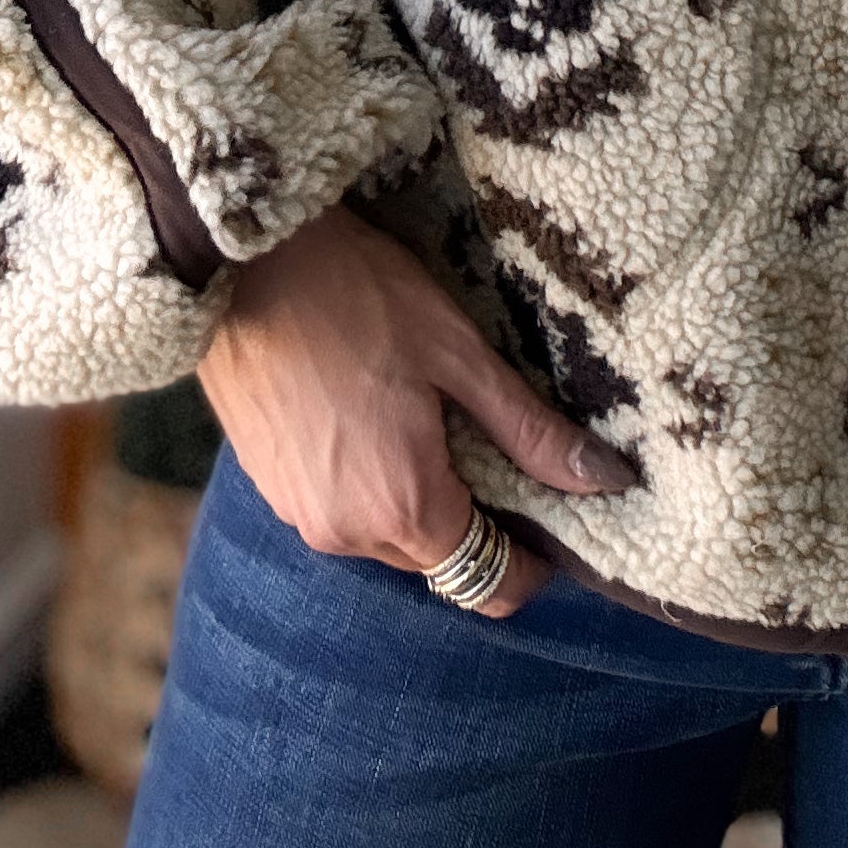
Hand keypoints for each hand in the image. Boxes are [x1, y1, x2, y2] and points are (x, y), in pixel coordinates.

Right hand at [195, 202, 636, 617]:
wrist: (241, 264)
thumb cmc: (355, 294)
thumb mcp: (458, 352)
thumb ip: (529, 430)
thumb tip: (605, 481)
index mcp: (405, 506)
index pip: (490, 583)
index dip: (531, 559)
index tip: (547, 511)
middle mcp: (349, 533)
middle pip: (441, 559)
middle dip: (473, 514)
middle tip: (484, 437)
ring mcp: (302, 517)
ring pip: (388, 535)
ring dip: (416, 495)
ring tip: (422, 413)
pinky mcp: (272, 491)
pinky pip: (343, 510)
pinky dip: (369, 481)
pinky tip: (371, 412)